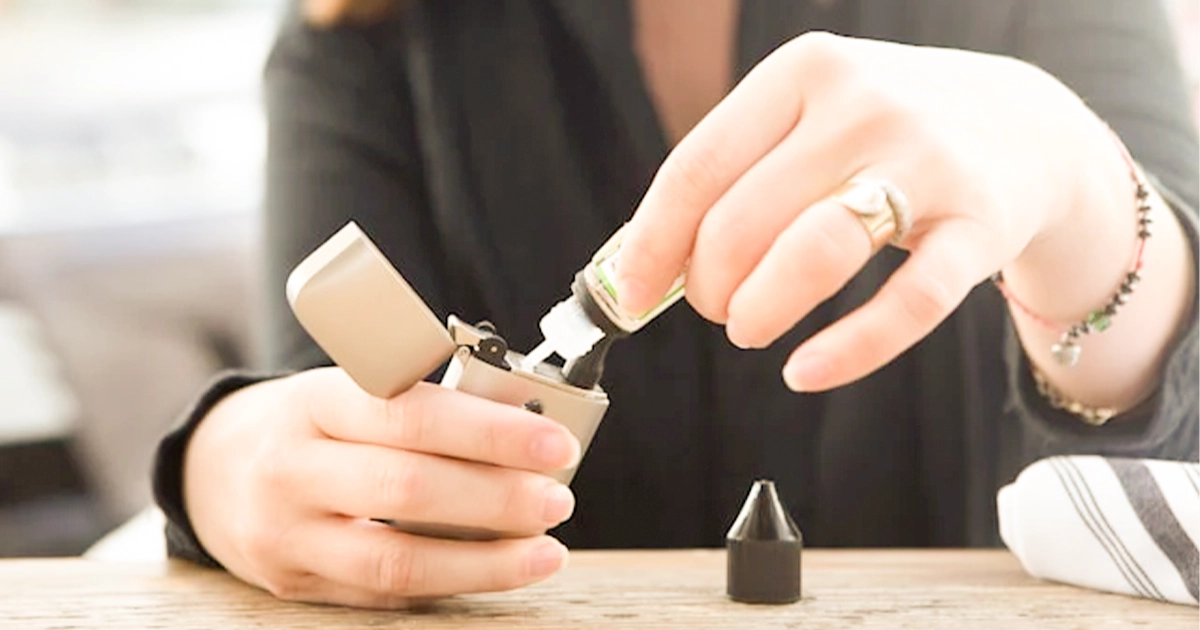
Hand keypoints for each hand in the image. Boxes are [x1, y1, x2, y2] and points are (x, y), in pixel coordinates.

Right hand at [184, 368, 580, 607]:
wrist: (211, 468)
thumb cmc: (308, 421)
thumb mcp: (349, 389)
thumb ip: (421, 403)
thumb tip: (525, 417)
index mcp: (314, 401)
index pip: (410, 416)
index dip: (489, 433)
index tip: (554, 444)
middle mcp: (291, 468)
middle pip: (406, 489)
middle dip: (497, 498)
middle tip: (558, 499)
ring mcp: (286, 534)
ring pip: (397, 561)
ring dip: (485, 561)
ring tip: (545, 551)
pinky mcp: (292, 584)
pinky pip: (382, 596)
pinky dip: (449, 585)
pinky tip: (495, 572)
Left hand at [615, 32, 1131, 391]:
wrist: (1026, 127)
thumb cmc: (883, 135)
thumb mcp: (809, 118)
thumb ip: (735, 175)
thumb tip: (640, 261)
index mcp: (803, 71)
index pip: (698, 167)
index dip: (654, 243)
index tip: (630, 292)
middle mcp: (864, 105)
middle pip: (742, 221)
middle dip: (709, 287)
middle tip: (716, 310)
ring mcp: (927, 162)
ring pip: (812, 253)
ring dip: (759, 310)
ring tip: (749, 328)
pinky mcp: (980, 225)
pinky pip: (907, 303)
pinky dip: (848, 350)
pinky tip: (805, 372)